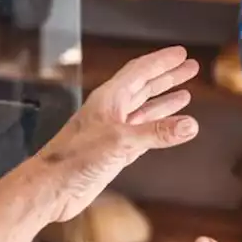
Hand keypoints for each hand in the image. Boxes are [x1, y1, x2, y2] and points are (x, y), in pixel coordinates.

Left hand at [38, 46, 199, 221]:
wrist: (51, 188)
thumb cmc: (74, 159)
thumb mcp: (120, 141)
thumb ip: (156, 132)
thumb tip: (190, 125)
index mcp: (109, 99)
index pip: (140, 71)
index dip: (161, 61)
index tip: (182, 54)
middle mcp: (111, 111)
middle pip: (144, 86)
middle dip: (167, 77)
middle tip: (190, 68)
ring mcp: (113, 131)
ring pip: (144, 109)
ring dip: (165, 101)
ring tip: (186, 93)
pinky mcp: (115, 151)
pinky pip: (143, 132)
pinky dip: (158, 127)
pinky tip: (171, 126)